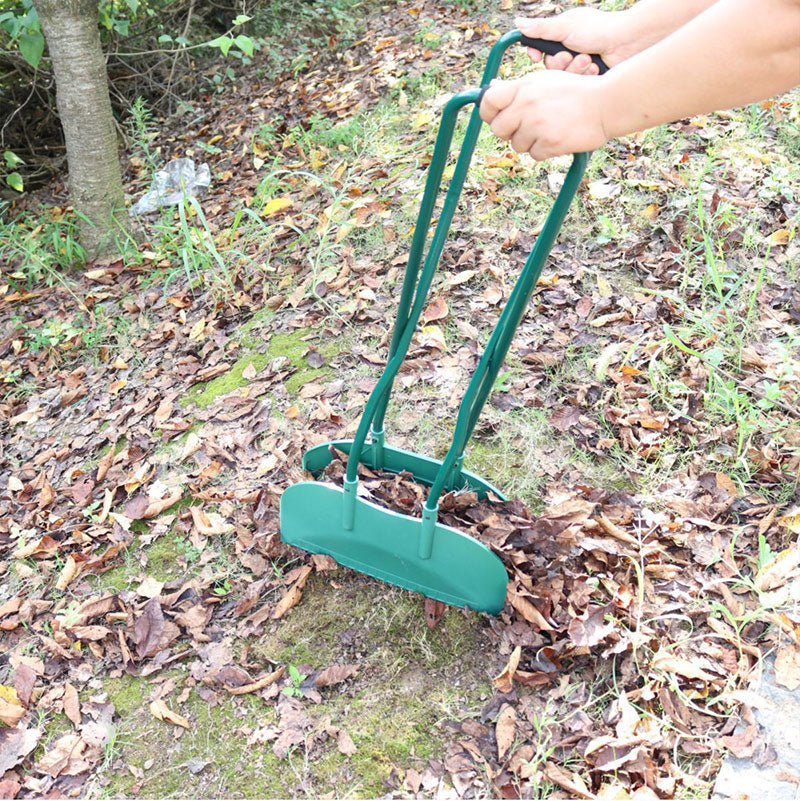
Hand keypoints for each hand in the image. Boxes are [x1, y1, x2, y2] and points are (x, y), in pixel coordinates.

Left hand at [479, 72, 609, 160]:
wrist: (605, 104)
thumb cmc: (574, 91)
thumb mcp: (545, 80)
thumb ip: (518, 88)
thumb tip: (492, 90)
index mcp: (523, 87)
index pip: (489, 101)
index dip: (487, 112)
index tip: (494, 116)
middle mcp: (527, 106)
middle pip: (498, 130)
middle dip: (509, 132)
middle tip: (524, 127)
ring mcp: (537, 126)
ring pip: (517, 145)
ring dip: (530, 141)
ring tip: (549, 128)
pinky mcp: (549, 143)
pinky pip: (535, 155)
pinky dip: (544, 150)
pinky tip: (557, 137)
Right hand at [516, 9, 634, 73]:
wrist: (626, 42)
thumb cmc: (598, 29)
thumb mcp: (565, 27)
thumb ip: (541, 28)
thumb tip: (517, 23)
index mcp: (562, 36)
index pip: (539, 49)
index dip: (536, 54)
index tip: (536, 56)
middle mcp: (569, 50)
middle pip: (550, 67)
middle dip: (560, 63)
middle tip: (570, 55)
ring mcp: (578, 65)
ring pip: (563, 77)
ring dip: (574, 69)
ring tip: (588, 59)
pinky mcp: (588, 78)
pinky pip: (577, 84)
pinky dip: (585, 75)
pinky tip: (595, 67)